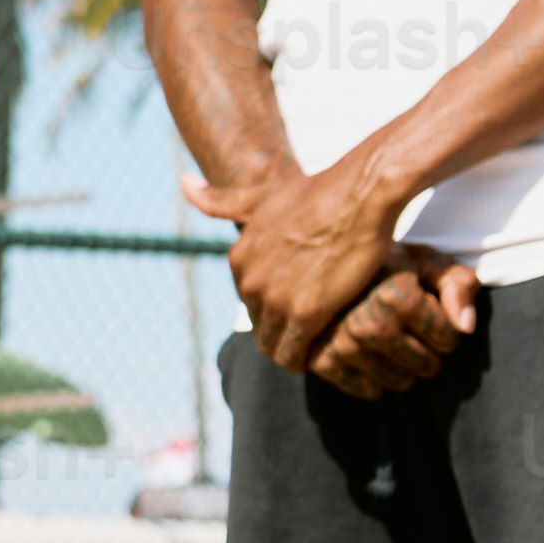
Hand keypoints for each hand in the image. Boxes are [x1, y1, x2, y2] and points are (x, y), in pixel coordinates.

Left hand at [194, 150, 444, 372]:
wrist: (361, 192)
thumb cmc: (320, 192)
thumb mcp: (263, 195)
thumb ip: (223, 199)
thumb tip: (182, 183)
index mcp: (239, 259)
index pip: (250, 303)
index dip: (275, 309)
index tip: (301, 307)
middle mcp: (250, 281)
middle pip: (261, 327)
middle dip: (284, 332)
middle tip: (316, 331)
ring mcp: (275, 298)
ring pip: (275, 347)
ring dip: (295, 351)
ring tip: (322, 344)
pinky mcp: (306, 312)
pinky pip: (295, 354)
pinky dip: (307, 359)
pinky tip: (326, 351)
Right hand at [307, 256, 471, 398]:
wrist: (334, 268)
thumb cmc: (392, 267)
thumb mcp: (430, 263)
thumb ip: (458, 285)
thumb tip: (467, 326)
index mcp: (396, 295)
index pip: (449, 339)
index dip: (448, 330)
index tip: (433, 315)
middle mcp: (367, 323)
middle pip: (426, 366)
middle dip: (431, 355)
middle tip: (417, 335)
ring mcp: (343, 345)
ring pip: (400, 382)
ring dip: (406, 371)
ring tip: (397, 345)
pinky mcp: (322, 360)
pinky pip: (367, 390)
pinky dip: (376, 381)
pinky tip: (372, 356)